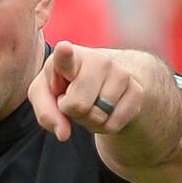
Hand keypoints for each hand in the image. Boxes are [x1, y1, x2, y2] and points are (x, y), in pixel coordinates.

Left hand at [28, 41, 143, 141]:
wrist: (101, 78)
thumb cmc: (64, 85)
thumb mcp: (45, 94)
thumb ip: (46, 112)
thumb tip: (63, 134)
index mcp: (69, 57)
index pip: (66, 56)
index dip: (64, 54)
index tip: (64, 48)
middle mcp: (98, 60)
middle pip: (78, 105)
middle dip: (72, 111)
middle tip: (72, 100)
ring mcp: (120, 73)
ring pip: (98, 117)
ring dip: (89, 120)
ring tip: (89, 103)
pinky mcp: (137, 90)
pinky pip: (113, 125)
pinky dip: (104, 126)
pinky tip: (103, 110)